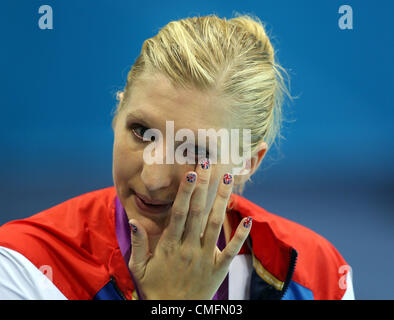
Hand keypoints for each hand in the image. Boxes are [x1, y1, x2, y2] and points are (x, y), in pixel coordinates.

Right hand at [128, 161, 251, 299]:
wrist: (172, 314)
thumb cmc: (154, 288)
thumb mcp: (139, 268)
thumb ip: (138, 244)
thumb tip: (134, 220)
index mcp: (169, 246)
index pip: (179, 213)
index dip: (186, 191)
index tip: (191, 172)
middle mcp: (189, 248)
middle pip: (198, 212)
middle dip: (204, 186)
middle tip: (210, 163)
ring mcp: (205, 258)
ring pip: (215, 225)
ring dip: (222, 201)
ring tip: (227, 179)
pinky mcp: (218, 269)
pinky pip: (231, 251)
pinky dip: (240, 235)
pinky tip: (247, 219)